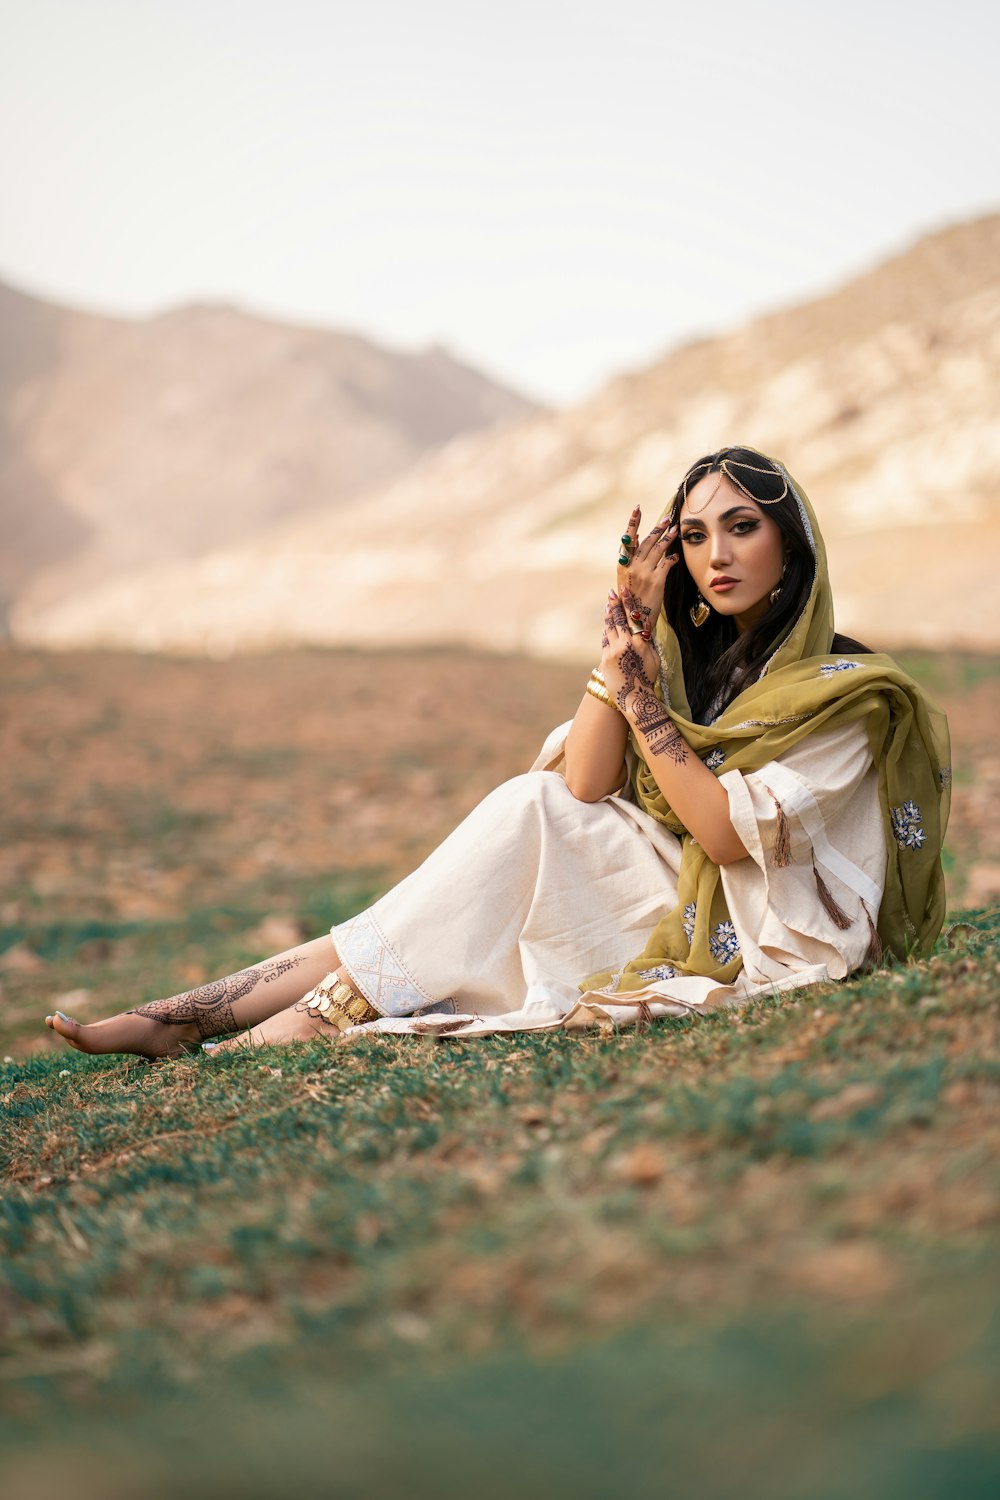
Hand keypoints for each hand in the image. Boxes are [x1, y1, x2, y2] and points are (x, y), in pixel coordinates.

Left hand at [600, 590, 659, 712]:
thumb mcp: (653, 658)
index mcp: (640, 642)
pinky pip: (605, 640)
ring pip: (609, 628)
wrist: (634, 697)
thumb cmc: (647, 679)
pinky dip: (606, 630)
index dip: (628, 602)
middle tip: (612, 592)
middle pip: (619, 619)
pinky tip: (606, 623)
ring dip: (608, 615)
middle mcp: (626, 644)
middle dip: (615, 604)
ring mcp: (613, 651)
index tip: (624, 590)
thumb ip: (647, 642)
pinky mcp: (605, 659)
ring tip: (608, 604)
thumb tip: (643, 629)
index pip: (633, 617)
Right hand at [616, 506, 679, 636]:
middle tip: (667, 517)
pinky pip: (667, 564)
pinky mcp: (657, 581)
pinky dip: (673, 558)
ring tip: (675, 529)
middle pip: (646, 541)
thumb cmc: (630, 601)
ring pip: (658, 550)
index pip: (628, 539)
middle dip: (658, 528)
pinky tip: (677, 555)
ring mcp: (645, 574)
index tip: (637, 509)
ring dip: (668, 538)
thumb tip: (631, 542)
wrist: (634, 622)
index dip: (633, 523)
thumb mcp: (624, 580)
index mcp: (623, 566)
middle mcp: (633, 567)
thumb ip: (629, 562)